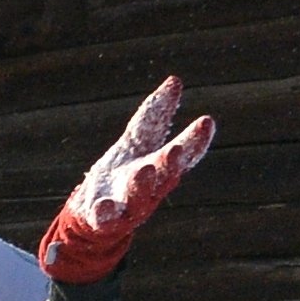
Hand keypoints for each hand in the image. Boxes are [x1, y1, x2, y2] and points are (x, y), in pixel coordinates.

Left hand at [37, 77, 214, 283]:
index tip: (206, 122)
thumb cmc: (123, 173)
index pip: (183, 153)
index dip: (195, 140)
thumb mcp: (138, 141)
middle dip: (170, 164)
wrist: (93, 215)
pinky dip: (105, 213)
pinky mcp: (102, 220)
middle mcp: (149, 189)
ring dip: (142, 186)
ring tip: (145, 170)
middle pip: (164, 177)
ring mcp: (127, 207)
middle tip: (175, 150)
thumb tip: (175, 80)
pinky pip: (105, 219)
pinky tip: (103, 205)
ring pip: (138, 199)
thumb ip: (155, 116)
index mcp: (161, 168)